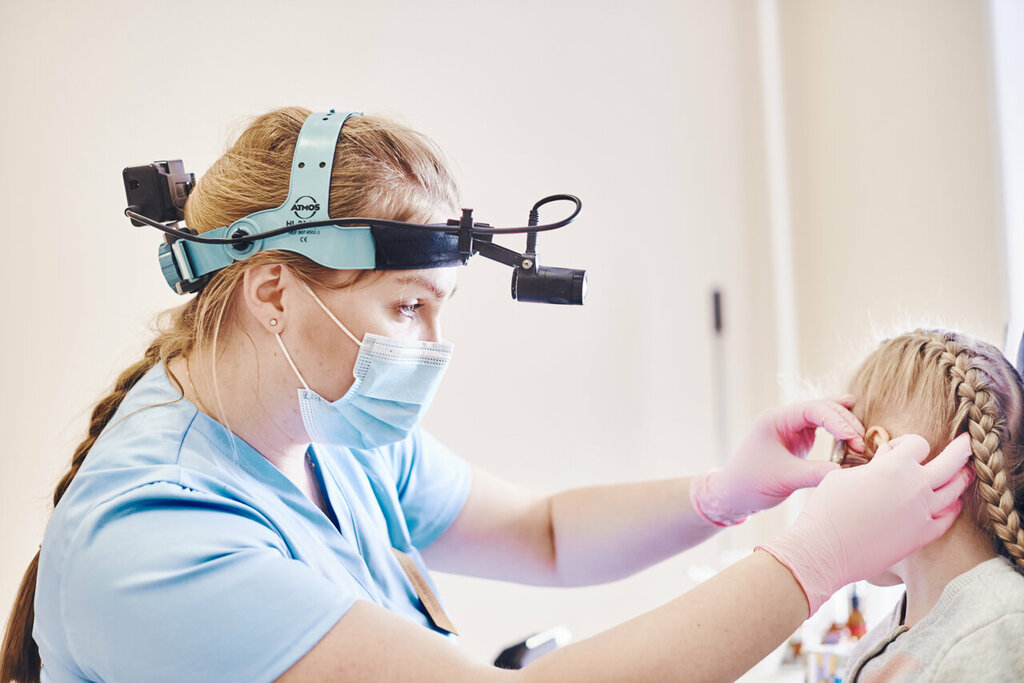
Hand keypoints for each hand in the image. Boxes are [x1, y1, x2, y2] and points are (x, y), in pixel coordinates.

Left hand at [690, 397, 865, 525]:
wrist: (733, 494)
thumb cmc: (752, 483)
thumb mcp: (786, 479)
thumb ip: (817, 473)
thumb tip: (849, 472)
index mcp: (776, 419)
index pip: (813, 410)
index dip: (837, 422)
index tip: (854, 440)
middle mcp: (783, 418)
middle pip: (822, 409)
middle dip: (845, 424)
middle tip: (862, 445)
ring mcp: (791, 426)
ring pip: (824, 416)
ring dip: (844, 426)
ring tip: (862, 441)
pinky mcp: (797, 438)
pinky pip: (822, 427)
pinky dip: (838, 431)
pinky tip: (854, 431)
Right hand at [758, 433, 973, 614]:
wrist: (824, 549)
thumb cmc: (827, 509)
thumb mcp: (845, 475)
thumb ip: (873, 465)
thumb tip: (887, 457)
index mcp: (893, 467)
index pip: (918, 443)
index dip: (909, 442)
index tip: (899, 448)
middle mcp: (915, 487)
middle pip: (952, 462)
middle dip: (961, 449)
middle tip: (967, 443)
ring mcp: (922, 513)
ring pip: (956, 490)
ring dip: (961, 478)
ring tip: (965, 472)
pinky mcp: (922, 536)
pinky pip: (948, 518)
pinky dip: (951, 508)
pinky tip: (950, 503)